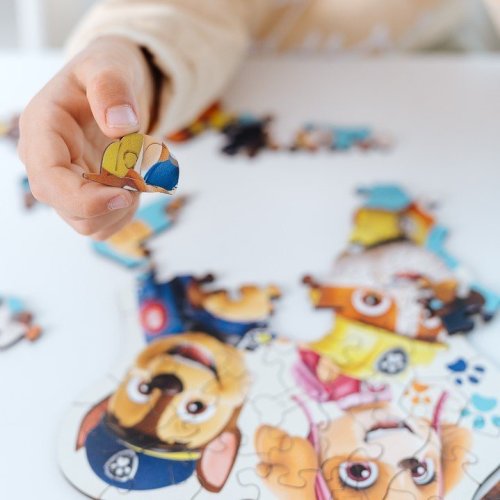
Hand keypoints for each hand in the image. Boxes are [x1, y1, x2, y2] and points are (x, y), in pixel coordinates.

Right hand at [18, 36, 154, 238]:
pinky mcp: (84, 195)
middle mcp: (47, 162)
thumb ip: (110, 88)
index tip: (125, 195)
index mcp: (43, 130)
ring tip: (137, 170)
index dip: (85, 199)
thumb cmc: (105, 71)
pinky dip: (126, 210)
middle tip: (141, 172)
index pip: (49, 180)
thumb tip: (120, 126)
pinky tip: (133, 182)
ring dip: (123, 207)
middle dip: (113, 202)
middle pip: (71, 209)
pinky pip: (105, 223)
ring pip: (89, 223)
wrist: (113, 87)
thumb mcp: (109, 64)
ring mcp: (65, 183)